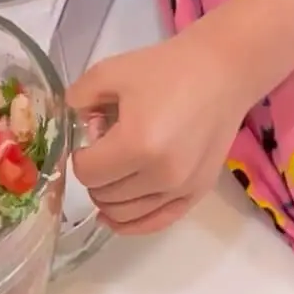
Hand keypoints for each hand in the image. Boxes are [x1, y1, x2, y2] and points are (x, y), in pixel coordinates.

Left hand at [68, 23, 250, 236]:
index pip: (87, 173)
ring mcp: (181, 188)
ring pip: (125, 213)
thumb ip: (78, 98)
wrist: (222, 72)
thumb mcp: (110, 72)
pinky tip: (114, 217)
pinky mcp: (197, 192)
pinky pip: (157, 222)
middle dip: (96, 174)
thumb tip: (71, 123)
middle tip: (107, 148)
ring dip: (109, 196)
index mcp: (136, 145)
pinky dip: (132, 223)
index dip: (80, 157)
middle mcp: (160, 174)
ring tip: (116, 169)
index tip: (90, 139)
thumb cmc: (166, 69)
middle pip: (104, 195)